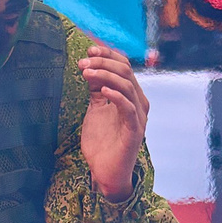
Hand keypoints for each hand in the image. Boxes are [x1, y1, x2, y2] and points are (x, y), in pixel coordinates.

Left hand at [78, 45, 148, 201]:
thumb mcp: (96, 110)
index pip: (124, 66)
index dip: (108, 55)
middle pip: (126, 71)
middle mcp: (138, 102)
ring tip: (86, 72)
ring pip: (127, 85)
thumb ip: (97, 90)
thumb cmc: (102, 142)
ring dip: (105, 75)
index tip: (88, 49)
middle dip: (103, 62)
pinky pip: (128, 108)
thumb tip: (89, 67)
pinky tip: (102, 90)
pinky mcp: (134, 130)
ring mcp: (138, 116)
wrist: (105, 172)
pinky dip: (116, 96)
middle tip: (83, 62)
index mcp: (130, 95)